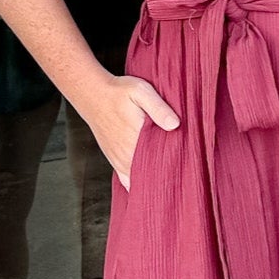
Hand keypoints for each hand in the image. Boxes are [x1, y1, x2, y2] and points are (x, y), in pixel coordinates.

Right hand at [87, 73, 179, 188]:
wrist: (92, 94)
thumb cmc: (118, 92)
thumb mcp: (140, 91)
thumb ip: (158, 108)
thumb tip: (175, 124)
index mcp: (136, 139)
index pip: (158, 163)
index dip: (173, 169)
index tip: (186, 171)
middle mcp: (126, 154)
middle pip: (150, 175)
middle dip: (166, 178)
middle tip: (182, 180)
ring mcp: (119, 159)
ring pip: (138, 181)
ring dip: (152, 182)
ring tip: (169, 185)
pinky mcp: (114, 159)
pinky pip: (126, 180)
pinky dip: (137, 185)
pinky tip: (147, 186)